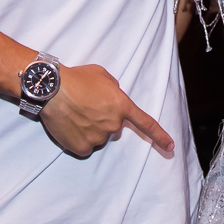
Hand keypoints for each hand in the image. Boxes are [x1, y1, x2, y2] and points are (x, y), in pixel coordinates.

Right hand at [39, 64, 173, 157]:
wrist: (52, 89)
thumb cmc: (76, 78)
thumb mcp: (103, 76)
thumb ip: (114, 89)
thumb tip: (112, 100)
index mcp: (122, 106)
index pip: (146, 123)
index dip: (159, 136)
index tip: (171, 147)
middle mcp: (113, 125)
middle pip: (113, 128)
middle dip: (104, 120)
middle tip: (87, 106)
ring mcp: (97, 138)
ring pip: (98, 137)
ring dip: (90, 128)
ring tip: (75, 113)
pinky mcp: (81, 148)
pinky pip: (84, 146)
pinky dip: (78, 138)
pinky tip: (70, 125)